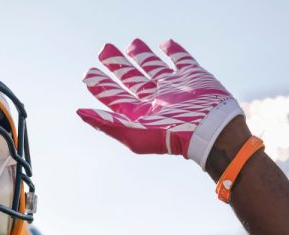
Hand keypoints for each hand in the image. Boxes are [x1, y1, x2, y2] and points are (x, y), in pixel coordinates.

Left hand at [77, 39, 242, 168]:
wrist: (209, 128)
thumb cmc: (169, 136)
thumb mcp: (131, 132)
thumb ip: (105, 122)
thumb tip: (79, 112)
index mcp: (139, 113)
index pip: (114, 96)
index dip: (100, 85)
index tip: (88, 73)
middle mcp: (154, 99)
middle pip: (130, 79)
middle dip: (117, 65)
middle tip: (104, 50)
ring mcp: (173, 86)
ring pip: (153, 68)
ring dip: (142, 56)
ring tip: (130, 44)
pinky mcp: (192, 76)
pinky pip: (181, 60)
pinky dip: (173, 51)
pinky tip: (165, 44)